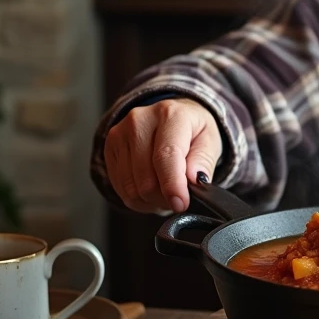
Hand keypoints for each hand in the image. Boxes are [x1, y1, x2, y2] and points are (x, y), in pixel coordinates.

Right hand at [104, 98, 221, 213]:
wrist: (171, 118)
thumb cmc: (192, 130)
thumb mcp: (210, 141)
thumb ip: (203, 161)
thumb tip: (195, 180)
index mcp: (170, 115)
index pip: (166, 155)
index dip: (172, 185)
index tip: (180, 204)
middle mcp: (140, 121)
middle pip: (146, 178)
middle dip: (165, 197)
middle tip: (179, 196)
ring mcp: (120, 135)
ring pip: (132, 188)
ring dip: (151, 200)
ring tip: (166, 191)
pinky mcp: (108, 149)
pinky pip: (121, 190)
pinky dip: (138, 199)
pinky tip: (150, 189)